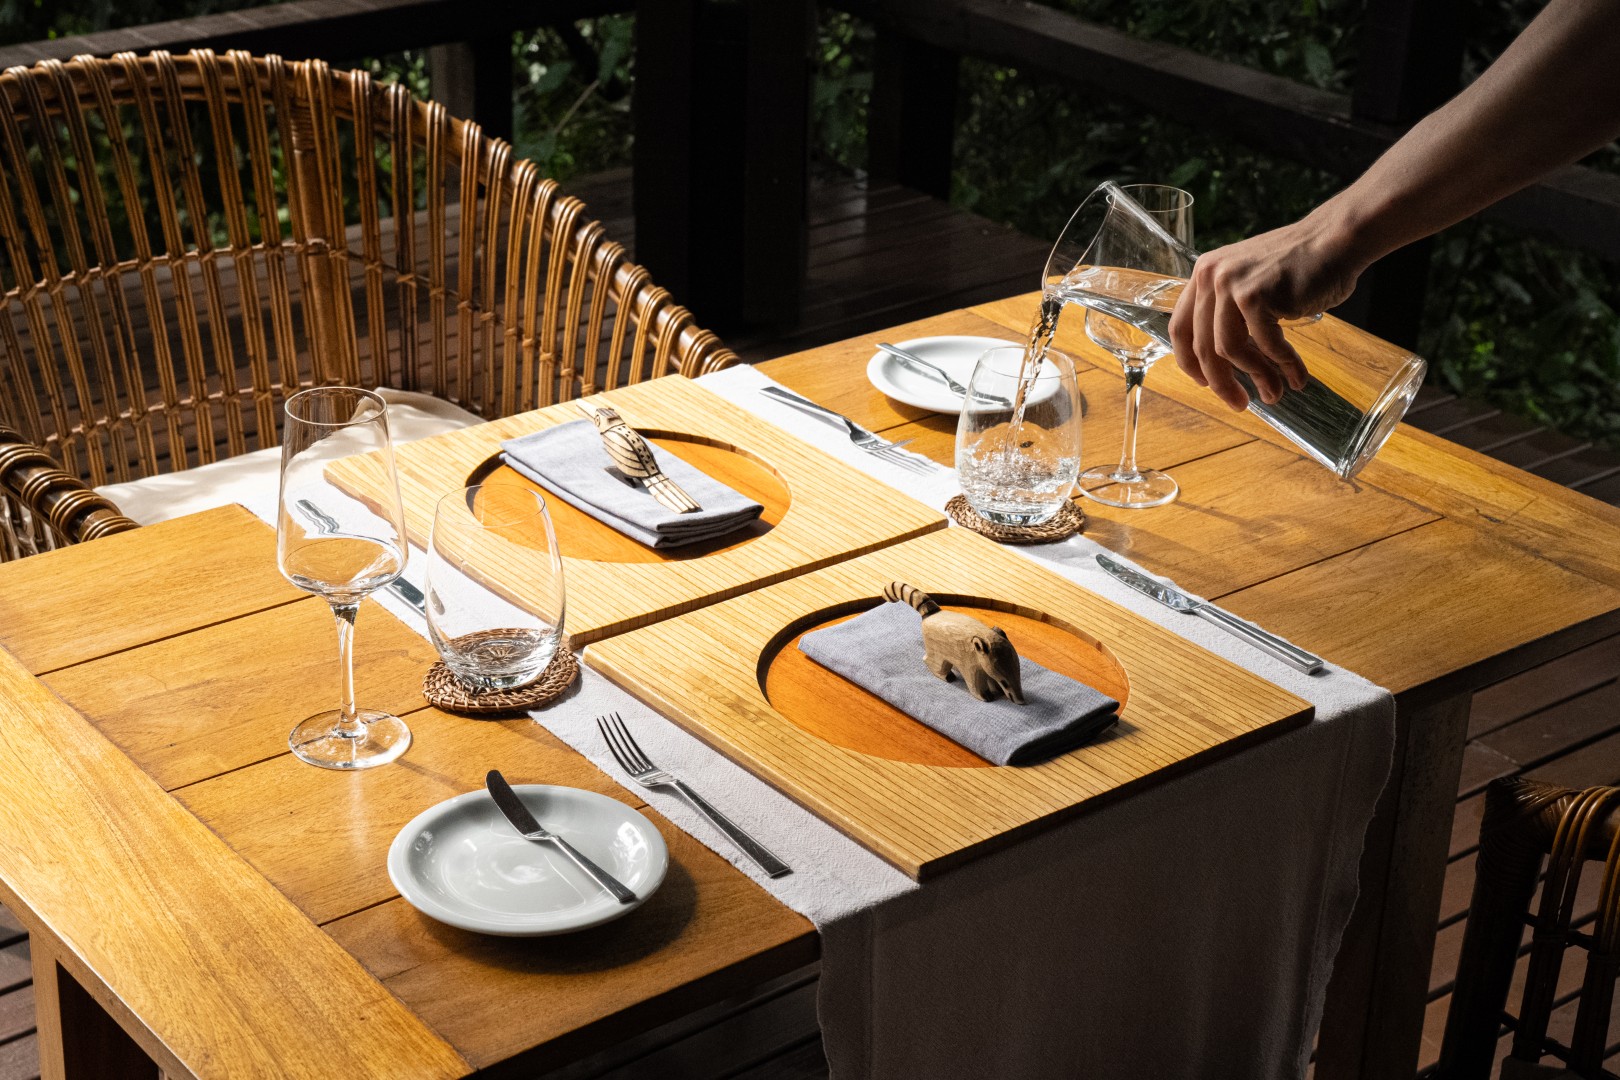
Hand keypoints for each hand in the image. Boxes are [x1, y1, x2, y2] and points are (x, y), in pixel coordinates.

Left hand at [1167, 211, 1366, 408]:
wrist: (1337, 240)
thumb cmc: (1300, 268)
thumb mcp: (1250, 284)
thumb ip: (1230, 314)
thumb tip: (1220, 365)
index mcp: (1204, 274)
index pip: (1181, 328)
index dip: (1190, 363)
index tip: (1206, 384)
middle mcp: (1211, 277)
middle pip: (1203, 347)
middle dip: (1221, 383)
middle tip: (1239, 404)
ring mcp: (1232, 285)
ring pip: (1231, 351)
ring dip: (1257, 377)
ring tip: (1275, 394)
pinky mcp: (1256, 296)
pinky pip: (1266, 345)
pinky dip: (1283, 365)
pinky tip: (1297, 377)